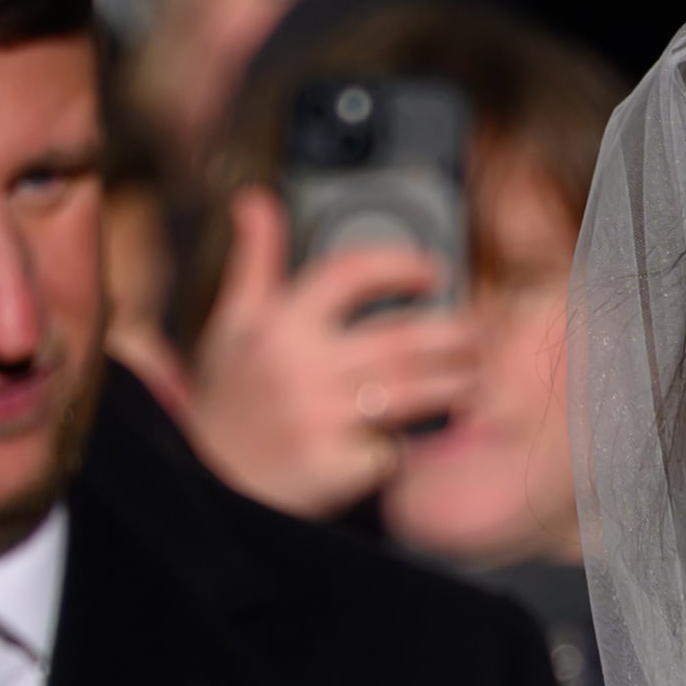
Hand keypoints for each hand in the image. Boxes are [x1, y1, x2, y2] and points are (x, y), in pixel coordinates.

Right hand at [177, 193, 481, 518]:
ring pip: (411, 392)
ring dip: (454, 384)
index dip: (400, 265)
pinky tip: (434, 433)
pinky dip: (414, 442)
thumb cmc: (229, 401)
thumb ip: (255, 262)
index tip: (434, 271)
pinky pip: (393, 449)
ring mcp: (318, 418)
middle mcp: (300, 366)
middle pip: (400, 338)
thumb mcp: (232, 325)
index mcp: (279, 324)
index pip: (349, 273)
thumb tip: (256, 200)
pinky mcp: (333, 467)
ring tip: (473, 378)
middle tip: (478, 334)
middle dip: (453, 334)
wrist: (208, 485)